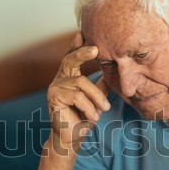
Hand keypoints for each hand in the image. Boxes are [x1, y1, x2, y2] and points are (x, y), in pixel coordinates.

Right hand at [47, 32, 110, 154]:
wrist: (73, 137)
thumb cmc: (84, 117)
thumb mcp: (97, 98)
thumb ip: (102, 84)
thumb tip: (115, 70)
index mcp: (69, 75)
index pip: (72, 56)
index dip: (76, 44)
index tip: (82, 32)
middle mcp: (60, 78)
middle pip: (70, 59)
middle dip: (83, 52)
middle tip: (96, 48)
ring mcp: (55, 87)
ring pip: (80, 82)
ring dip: (96, 97)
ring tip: (103, 109)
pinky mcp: (53, 98)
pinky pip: (76, 96)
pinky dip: (88, 106)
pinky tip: (92, 116)